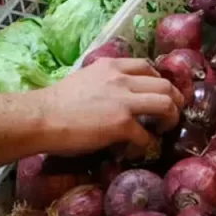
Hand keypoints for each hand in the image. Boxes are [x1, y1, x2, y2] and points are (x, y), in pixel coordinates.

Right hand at [34, 58, 183, 156]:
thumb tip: (114, 97)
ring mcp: (124, 101)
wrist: (41, 117)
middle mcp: (121, 78)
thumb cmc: (56, 103)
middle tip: (172, 112)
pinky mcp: (122, 124)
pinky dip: (146, 144)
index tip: (159, 93)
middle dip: (174, 99)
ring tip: (165, 129)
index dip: (158, 81)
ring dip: (170, 118)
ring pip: (166, 103)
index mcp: (111, 66)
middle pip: (164, 84)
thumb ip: (104, 83)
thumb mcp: (84, 79)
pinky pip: (146, 135)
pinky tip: (136, 150)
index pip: (147, 66)